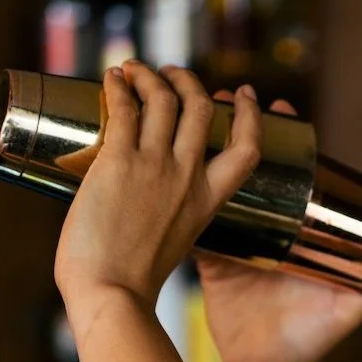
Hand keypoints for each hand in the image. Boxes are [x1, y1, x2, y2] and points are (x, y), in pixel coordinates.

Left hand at [54, 62, 260, 334]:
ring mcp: (155, 167)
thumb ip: (170, 216)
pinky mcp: (119, 162)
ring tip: (135, 69)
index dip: (249, 116)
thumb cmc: (131, 281)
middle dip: (188, 82)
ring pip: (166, 100)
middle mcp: (188, 177)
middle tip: (172, 74)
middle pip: (202, 110)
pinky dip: (120, 86)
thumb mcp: (173, 243)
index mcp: (208, 202)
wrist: (112, 292)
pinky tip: (112, 78)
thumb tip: (144, 204)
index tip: (244, 95)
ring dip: (151, 75)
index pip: (246, 150)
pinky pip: (125, 109)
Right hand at [195, 92, 361, 361]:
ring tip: (192, 118)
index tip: (279, 108)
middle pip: (251, 171)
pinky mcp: (210, 261)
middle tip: (228, 99)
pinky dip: (179, 200)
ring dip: (204, 152)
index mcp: (298, 231)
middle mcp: (268, 230)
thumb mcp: (348, 308)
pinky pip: (193, 225)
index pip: (293, 174)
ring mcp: (238, 243)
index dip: (286, 140)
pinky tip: (163, 166)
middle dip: (238, 132)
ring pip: (217, 188)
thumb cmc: (313, 339)